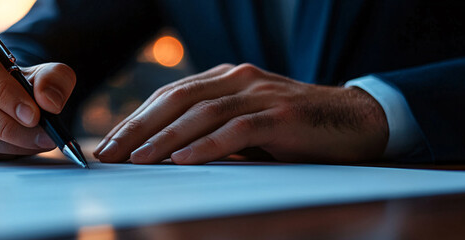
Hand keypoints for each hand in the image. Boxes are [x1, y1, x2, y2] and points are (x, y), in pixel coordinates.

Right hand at [0, 35, 75, 159]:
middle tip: (40, 135)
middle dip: (6, 123)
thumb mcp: (40, 75)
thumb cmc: (14, 86)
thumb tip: (49, 102)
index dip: (3, 91)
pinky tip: (13, 149)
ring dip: (3, 143)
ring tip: (33, 143)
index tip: (33, 114)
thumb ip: (53, 80)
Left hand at [93, 64, 387, 163]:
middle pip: (176, 100)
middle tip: (109, 152)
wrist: (356, 121)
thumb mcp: (247, 124)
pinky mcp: (282, 116)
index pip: (170, 95)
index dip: (136, 118)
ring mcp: (261, 95)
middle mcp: (239, 79)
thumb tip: (165, 155)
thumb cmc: (295, 129)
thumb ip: (212, 130)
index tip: (108, 143)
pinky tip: (183, 160)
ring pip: (201, 113)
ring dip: (165, 138)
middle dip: (138, 127)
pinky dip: (207, 146)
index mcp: (226, 78)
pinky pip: (237, 130)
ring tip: (138, 159)